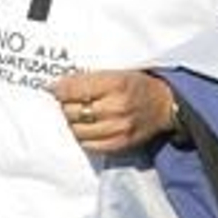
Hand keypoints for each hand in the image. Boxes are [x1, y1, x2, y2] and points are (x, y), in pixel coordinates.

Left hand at [51, 70, 176, 153]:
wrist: (164, 106)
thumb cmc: (138, 85)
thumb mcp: (118, 72)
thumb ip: (90, 79)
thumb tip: (57, 87)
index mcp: (117, 83)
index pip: (73, 89)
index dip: (58, 89)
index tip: (53, 89)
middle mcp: (117, 106)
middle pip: (72, 111)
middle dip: (64, 106)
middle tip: (65, 102)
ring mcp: (118, 128)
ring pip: (77, 130)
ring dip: (71, 123)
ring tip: (75, 116)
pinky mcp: (119, 144)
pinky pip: (89, 145)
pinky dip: (83, 137)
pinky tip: (85, 129)